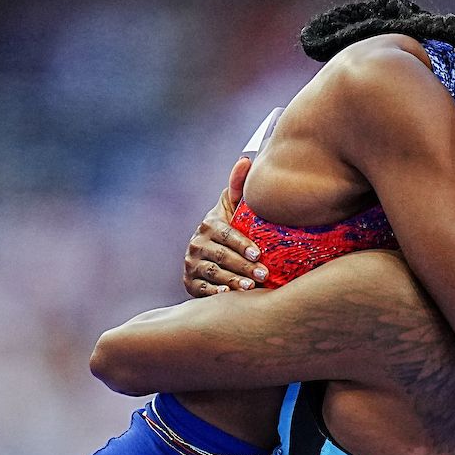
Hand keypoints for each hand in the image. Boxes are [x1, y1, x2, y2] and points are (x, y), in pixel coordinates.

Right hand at [185, 157, 266, 295]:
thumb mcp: (233, 208)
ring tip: (251, 287)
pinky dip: (214, 292)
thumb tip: (246, 160)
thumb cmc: (231, 228)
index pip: (225, 234)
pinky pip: (202, 289)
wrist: (210, 254)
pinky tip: (227, 294)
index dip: (241, 244)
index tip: (258, 253)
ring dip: (232, 280)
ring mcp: (192, 264)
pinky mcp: (190, 282)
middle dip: (243, 266)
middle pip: (221, 256)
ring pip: (213, 273)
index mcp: (209, 224)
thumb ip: (240, 188)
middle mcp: (197, 243)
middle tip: (264, 274)